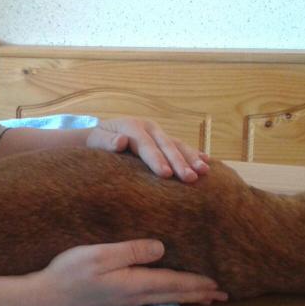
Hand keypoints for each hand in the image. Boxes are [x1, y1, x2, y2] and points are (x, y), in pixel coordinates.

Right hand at [33, 239, 227, 305]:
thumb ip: (131, 251)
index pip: (175, 284)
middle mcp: (135, 296)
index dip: (198, 284)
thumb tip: (162, 248)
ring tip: (206, 298)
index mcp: (135, 283)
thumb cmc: (70, 273)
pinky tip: (168, 294)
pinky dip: (170, 296)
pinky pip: (153, 298)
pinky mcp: (117, 301)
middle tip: (224, 296)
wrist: (45, 298)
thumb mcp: (100, 255)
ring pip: (166, 299)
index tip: (220, 285)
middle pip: (175, 295)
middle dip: (200, 294)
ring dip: (188, 297)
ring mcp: (126, 301)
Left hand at [86, 117, 209, 181]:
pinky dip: (194, 154)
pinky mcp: (165, 139)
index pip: (146, 145)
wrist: (102, 133)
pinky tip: (208, 162)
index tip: (165, 174)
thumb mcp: (96, 140)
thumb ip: (106, 141)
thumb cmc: (97, 142)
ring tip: (205, 172)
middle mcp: (149, 127)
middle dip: (179, 162)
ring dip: (192, 158)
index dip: (156, 159)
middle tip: (190, 178)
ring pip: (178, 145)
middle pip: (166, 145)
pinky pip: (182, 146)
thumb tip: (121, 141)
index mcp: (132, 126)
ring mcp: (159, 133)